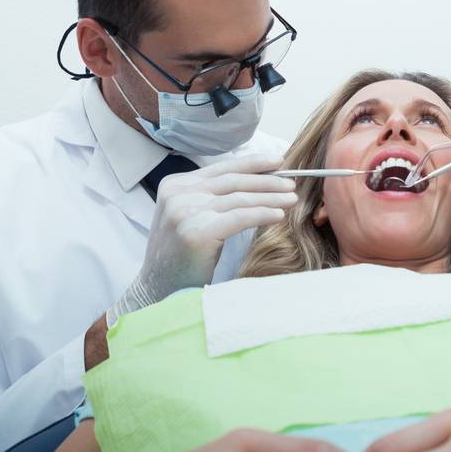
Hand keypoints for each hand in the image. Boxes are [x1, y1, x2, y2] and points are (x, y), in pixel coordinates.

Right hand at [111, 153, 295, 321]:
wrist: (158, 290)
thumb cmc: (181, 256)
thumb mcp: (190, 216)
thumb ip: (210, 196)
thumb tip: (253, 180)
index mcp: (175, 185)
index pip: (222, 169)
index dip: (253, 164)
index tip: (278, 161)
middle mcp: (178, 193)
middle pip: (233, 181)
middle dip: (267, 181)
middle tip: (291, 183)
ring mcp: (185, 211)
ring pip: (239, 198)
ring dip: (270, 198)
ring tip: (291, 199)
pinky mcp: (197, 231)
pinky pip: (240, 217)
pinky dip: (263, 214)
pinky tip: (279, 216)